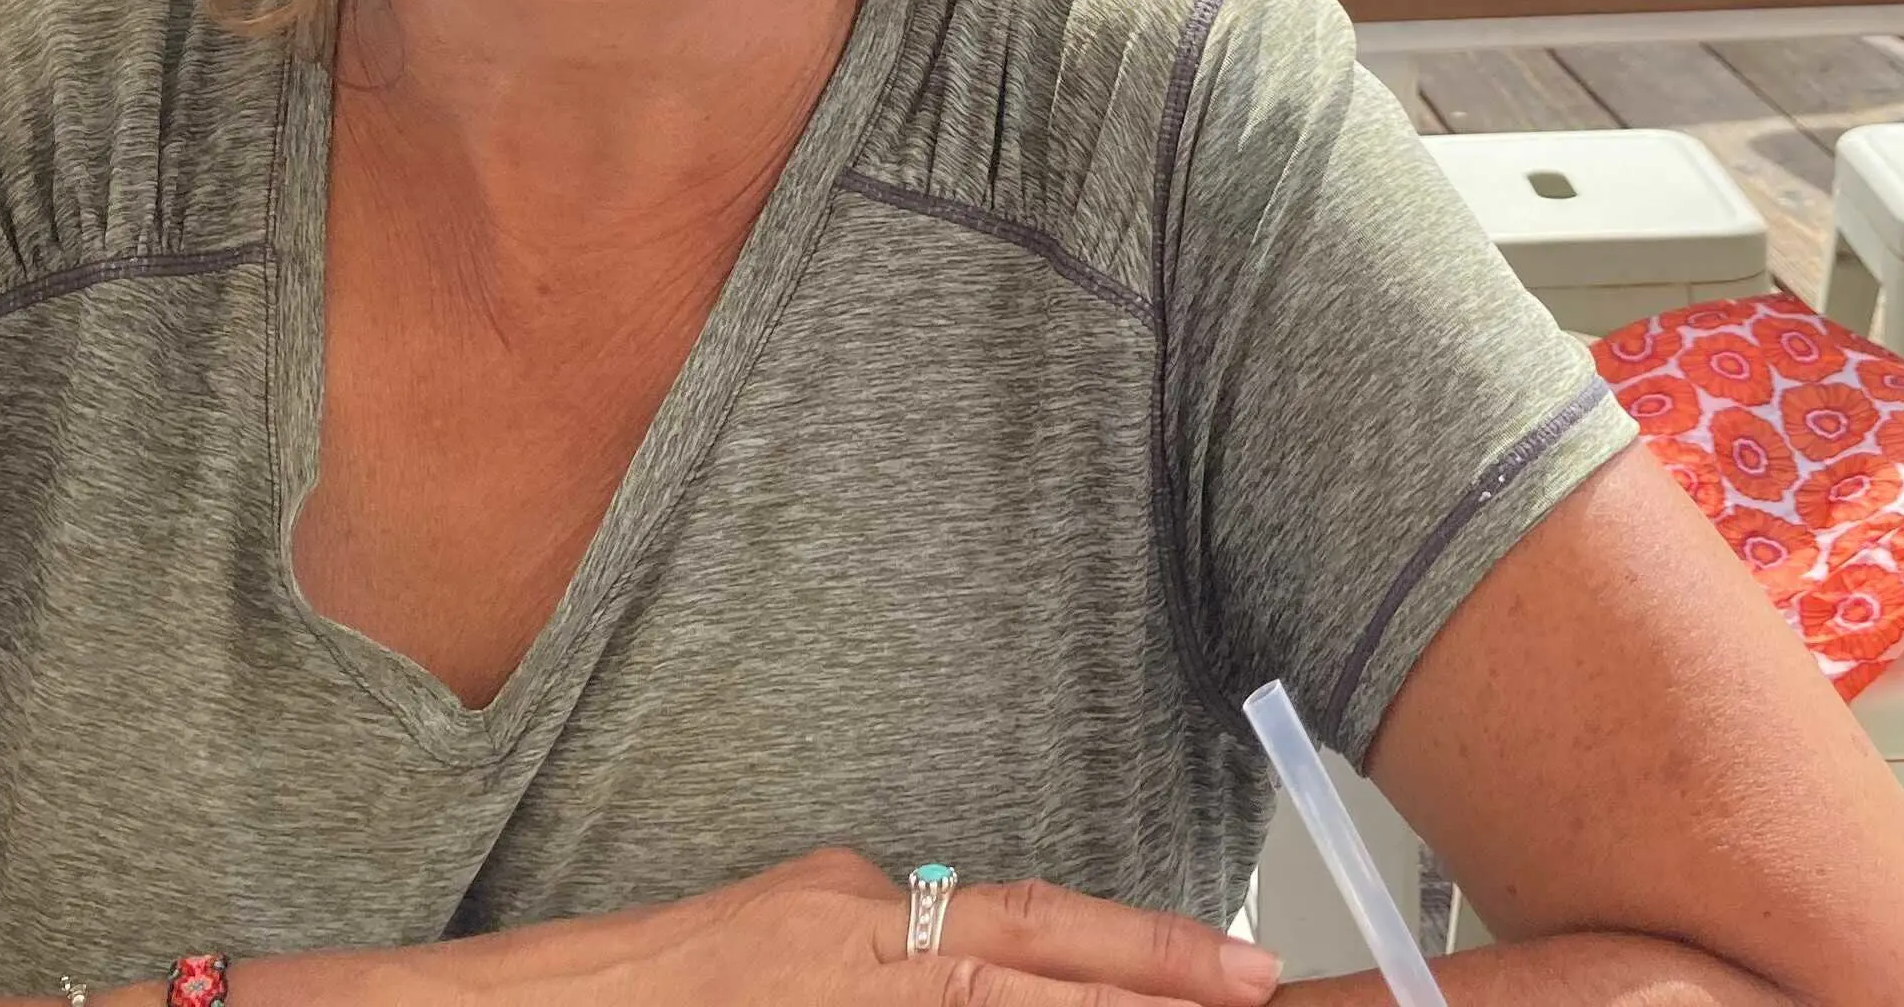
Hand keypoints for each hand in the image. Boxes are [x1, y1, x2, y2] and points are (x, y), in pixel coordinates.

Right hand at [233, 850, 1282, 1006]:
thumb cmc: (644, 990)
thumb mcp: (782, 939)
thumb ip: (882, 943)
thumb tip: (975, 957)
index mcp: (854, 907)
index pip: (1033, 923)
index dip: (1146, 948)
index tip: (1241, 967)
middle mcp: (852, 946)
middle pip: (1038, 977)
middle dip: (1154, 996)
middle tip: (1260, 998)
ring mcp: (830, 999)